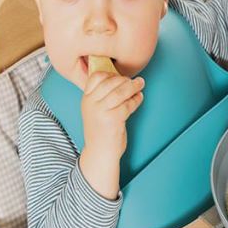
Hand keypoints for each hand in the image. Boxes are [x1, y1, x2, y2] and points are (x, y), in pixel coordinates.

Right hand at [78, 69, 143, 199]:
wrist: (100, 153)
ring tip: (140, 85)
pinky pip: (128, 105)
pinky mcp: (113, 119)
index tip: (121, 76)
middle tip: (136, 81)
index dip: (110, 74)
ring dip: (133, 87)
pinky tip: (139, 98)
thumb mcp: (95, 111)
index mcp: (86, 99)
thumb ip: (102, 96)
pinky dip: (136, 100)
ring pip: (120, 92)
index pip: (95, 77)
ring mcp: (101, 111)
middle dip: (125, 79)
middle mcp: (91, 103)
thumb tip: (121, 80)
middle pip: (110, 82)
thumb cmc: (101, 131)